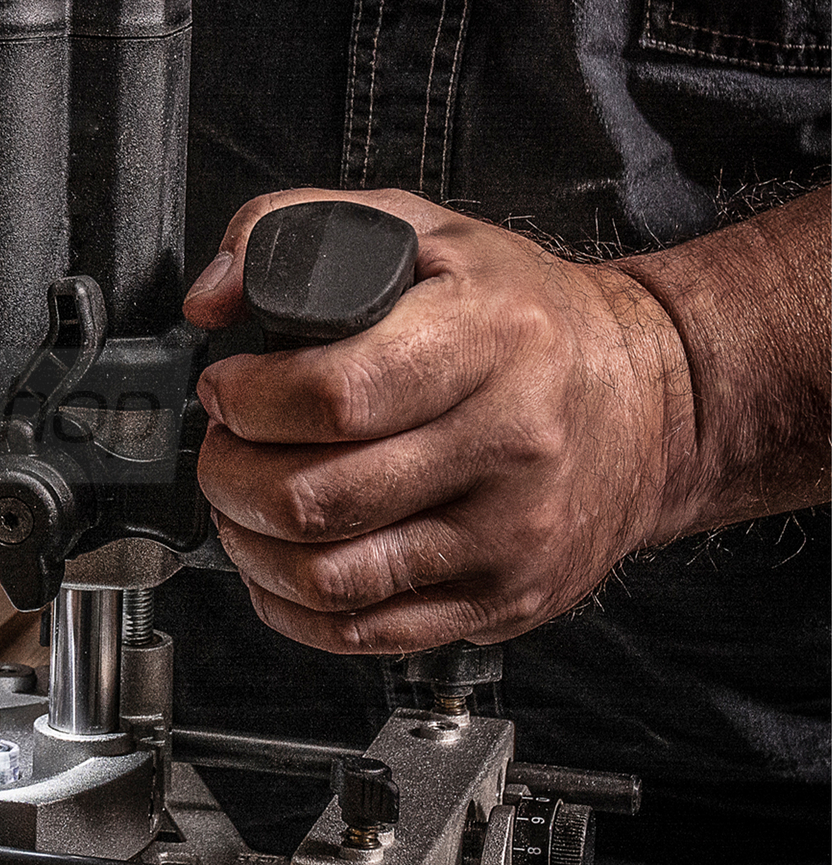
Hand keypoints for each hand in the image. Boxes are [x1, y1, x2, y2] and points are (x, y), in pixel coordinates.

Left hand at [182, 188, 687, 653]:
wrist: (653, 401)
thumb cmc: (522, 318)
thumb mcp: (421, 232)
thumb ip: (297, 230)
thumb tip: (211, 299)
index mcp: (488, 340)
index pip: (334, 395)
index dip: (249, 400)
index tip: (226, 389)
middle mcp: (509, 444)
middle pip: (316, 497)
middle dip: (230, 476)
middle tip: (224, 449)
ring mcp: (508, 535)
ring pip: (329, 578)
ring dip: (251, 547)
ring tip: (242, 505)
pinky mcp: (502, 599)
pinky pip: (364, 633)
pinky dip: (292, 608)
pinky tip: (279, 563)